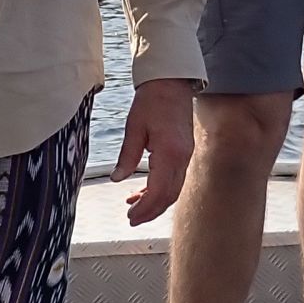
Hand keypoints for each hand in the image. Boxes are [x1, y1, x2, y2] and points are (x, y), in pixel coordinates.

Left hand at [112, 77, 195, 224]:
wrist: (171, 83)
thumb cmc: (152, 100)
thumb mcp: (134, 128)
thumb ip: (127, 156)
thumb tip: (117, 179)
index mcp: (169, 152)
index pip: (158, 190)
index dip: (145, 208)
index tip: (131, 217)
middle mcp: (182, 157)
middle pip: (169, 195)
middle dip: (151, 211)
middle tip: (132, 219)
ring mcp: (186, 156)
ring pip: (173, 189)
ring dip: (156, 202)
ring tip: (135, 207)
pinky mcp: (184, 152)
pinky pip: (174, 178)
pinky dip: (160, 189)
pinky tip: (144, 191)